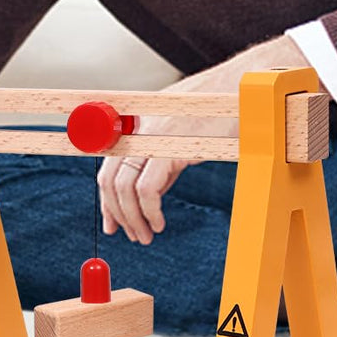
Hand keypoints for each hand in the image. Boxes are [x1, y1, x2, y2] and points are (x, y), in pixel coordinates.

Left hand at [97, 119, 204, 244]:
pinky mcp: (165, 149)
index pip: (106, 173)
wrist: (230, 99)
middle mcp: (132, 134)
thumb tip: (137, 206)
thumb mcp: (171, 145)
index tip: (112, 227)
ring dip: (133, 220)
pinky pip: (146, 189)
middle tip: (133, 236)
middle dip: (119, 216)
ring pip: (124, 188)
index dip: (107, 204)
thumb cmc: (204, 120)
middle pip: (109, 182)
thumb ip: (152, 171)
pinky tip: (158, 223)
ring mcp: (146, 140)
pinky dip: (149, 212)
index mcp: (130, 131)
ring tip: (145, 236)